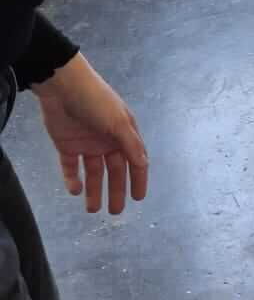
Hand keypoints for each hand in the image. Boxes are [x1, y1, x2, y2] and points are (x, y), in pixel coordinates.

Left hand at [31, 53, 148, 214]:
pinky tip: (75, 190)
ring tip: (92, 209)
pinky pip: (72, 168)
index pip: (134, 160)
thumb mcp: (118, 122)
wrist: (63, 87)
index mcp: (123, 133)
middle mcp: (107, 140)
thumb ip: (131, 145)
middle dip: (115, 191)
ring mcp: (87, 144)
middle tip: (115, 212)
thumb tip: (144, 165)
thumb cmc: (96, 101)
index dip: (138, 179)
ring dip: (94, 190)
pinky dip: (73, 180)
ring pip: (93, 173)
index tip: (138, 198)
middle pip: (114, 171)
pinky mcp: (67, 146)